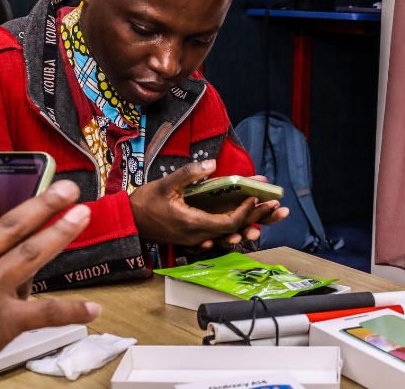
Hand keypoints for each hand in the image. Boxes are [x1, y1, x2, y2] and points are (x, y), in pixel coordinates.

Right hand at [0, 181, 101, 372]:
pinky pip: (45, 313)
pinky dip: (71, 312)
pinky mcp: (4, 320)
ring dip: (60, 234)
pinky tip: (92, 309)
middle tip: (69, 190)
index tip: (12, 221)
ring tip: (82, 216)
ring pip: (31, 254)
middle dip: (44, 205)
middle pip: (12, 227)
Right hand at [128, 160, 288, 248]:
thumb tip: (211, 163)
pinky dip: (233, 229)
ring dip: (249, 223)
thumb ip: (188, 173)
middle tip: (277, 207)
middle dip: (257, 217)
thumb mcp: (165, 184)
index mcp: (192, 223)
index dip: (245, 211)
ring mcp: (195, 239)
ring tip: (268, 215)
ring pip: (228, 234)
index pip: (228, 222)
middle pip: (234, 229)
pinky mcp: (192, 238)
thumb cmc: (144, 203)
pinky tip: (244, 225)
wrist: (127, 223)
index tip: (255, 197)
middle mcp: (197, 236)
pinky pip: (218, 237)